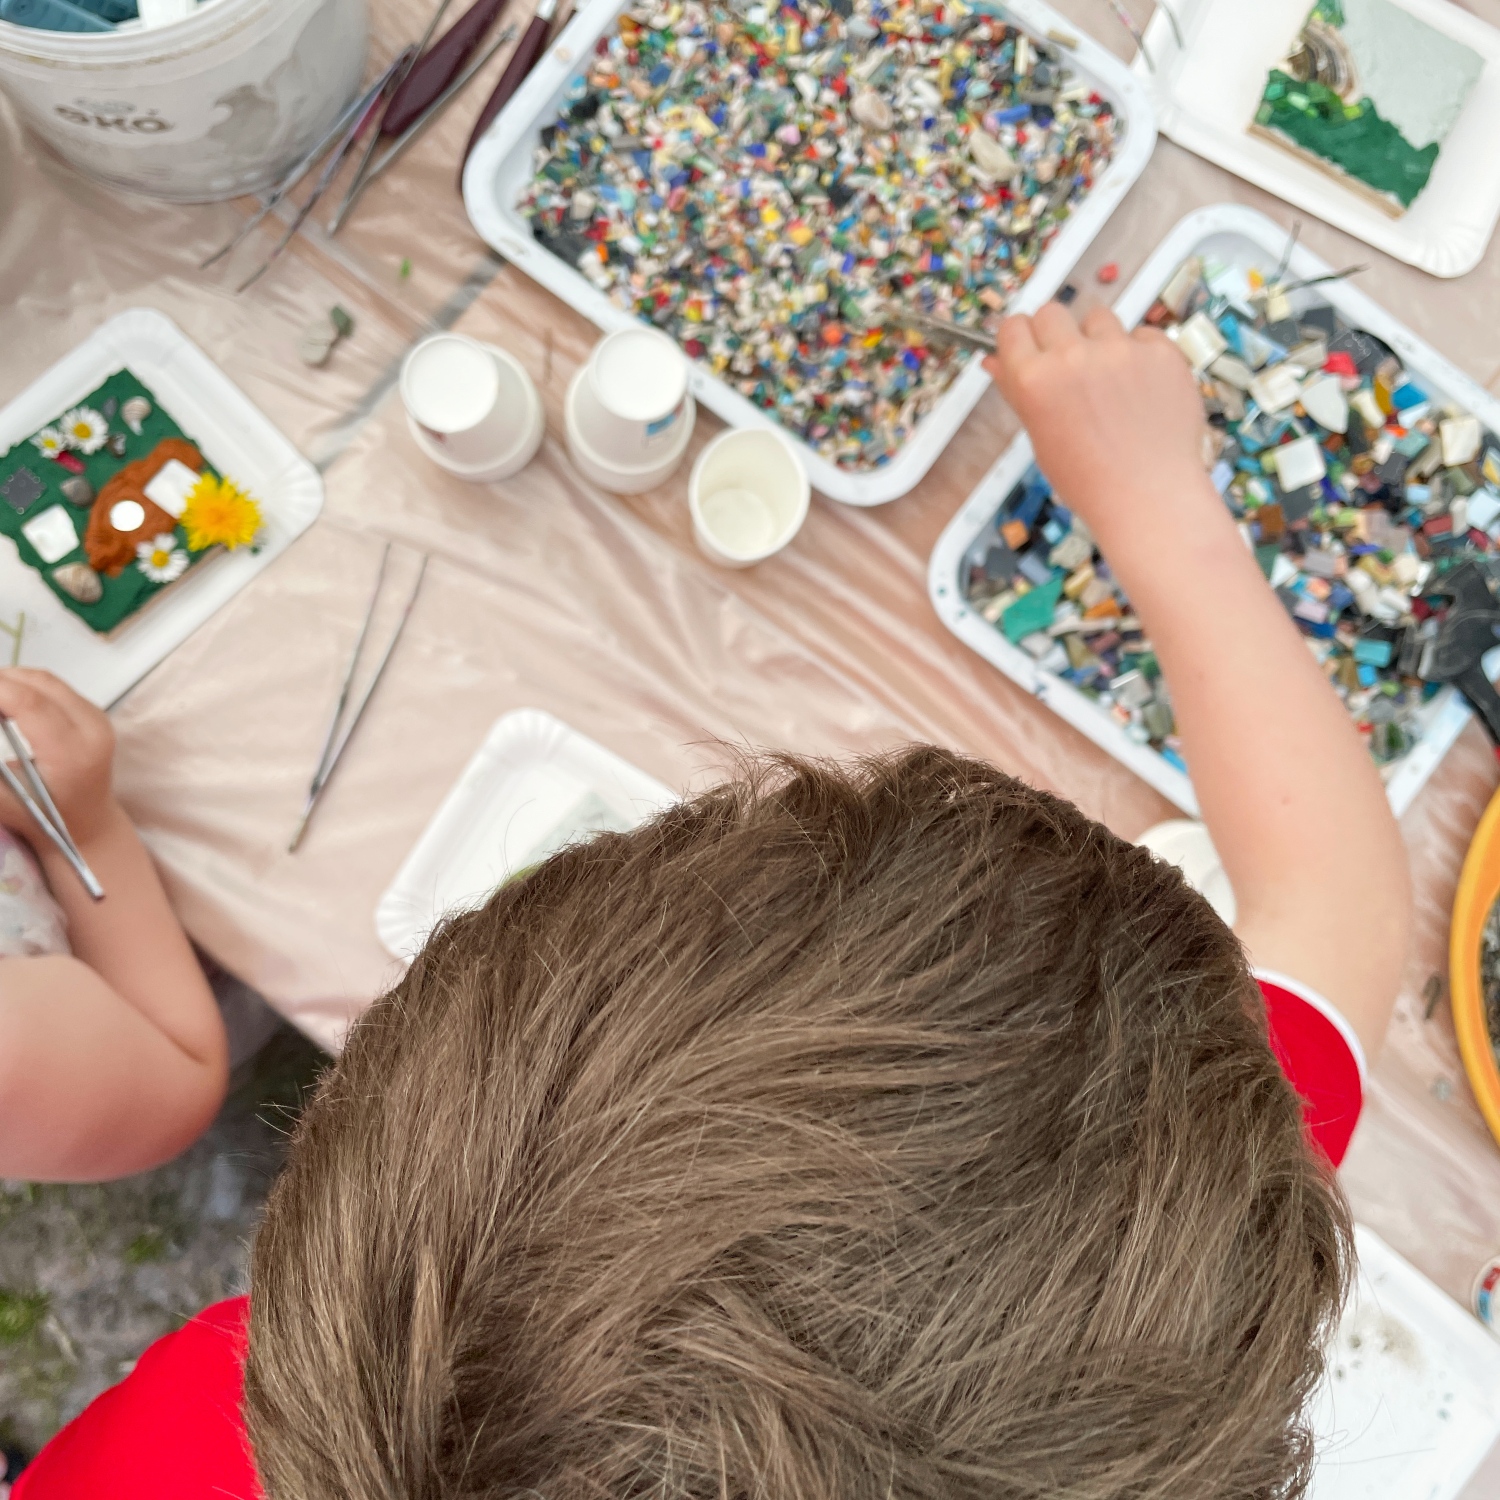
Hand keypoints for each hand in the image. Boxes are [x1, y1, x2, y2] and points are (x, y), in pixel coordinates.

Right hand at [0, 669, 116, 850]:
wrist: (87, 824)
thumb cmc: (41, 817)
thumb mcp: (2, 799)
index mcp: (71, 754)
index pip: (28, 702)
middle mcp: (92, 731)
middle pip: (35, 683)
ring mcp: (97, 719)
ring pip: (43, 679)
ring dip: (7, 680)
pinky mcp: (94, 713)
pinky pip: (53, 686)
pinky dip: (22, 685)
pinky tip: (2, 700)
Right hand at [984, 303, 1210, 542]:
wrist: (1149, 497)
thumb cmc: (1086, 478)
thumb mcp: (1040, 437)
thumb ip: (1017, 391)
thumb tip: (994, 360)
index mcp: (1034, 380)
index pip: (1014, 327)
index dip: (1022, 340)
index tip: (1032, 352)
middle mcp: (1073, 356)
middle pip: (1053, 312)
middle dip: (1057, 334)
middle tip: (1071, 368)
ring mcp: (1120, 350)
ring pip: (1099, 318)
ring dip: (1099, 340)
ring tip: (1111, 380)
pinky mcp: (1161, 352)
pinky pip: (1142, 335)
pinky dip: (1139, 355)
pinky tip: (1142, 389)